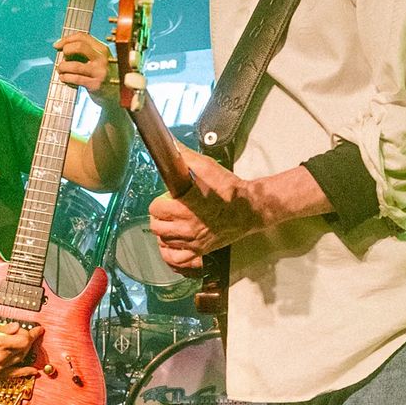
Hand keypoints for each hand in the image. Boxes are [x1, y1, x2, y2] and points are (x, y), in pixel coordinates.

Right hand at [0, 321, 43, 376]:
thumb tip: (14, 326)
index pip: (23, 338)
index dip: (32, 332)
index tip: (37, 328)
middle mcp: (0, 356)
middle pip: (24, 348)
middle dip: (30, 339)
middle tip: (32, 333)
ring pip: (20, 359)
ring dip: (26, 351)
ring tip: (28, 343)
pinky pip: (13, 374)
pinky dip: (25, 372)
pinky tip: (32, 371)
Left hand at [53, 32, 118, 106]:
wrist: (114, 92)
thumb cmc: (99, 73)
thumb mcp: (96, 58)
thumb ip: (82, 50)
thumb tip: (60, 45)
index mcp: (102, 49)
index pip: (82, 37)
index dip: (67, 39)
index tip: (57, 46)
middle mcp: (102, 58)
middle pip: (80, 46)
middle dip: (66, 50)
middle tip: (62, 58)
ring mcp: (100, 72)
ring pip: (75, 65)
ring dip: (63, 67)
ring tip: (60, 69)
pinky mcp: (96, 84)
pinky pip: (76, 79)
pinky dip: (66, 77)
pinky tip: (63, 78)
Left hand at [147, 146, 263, 271]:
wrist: (250, 208)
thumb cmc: (229, 189)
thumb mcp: (207, 167)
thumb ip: (185, 157)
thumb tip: (170, 145)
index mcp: (184, 207)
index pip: (155, 208)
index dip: (159, 201)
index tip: (167, 198)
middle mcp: (186, 227)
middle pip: (156, 226)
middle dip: (159, 216)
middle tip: (167, 210)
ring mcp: (193, 241)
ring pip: (164, 242)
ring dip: (164, 232)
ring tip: (170, 224)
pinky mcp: (201, 251)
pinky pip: (177, 259)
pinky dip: (170, 253)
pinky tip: (171, 245)